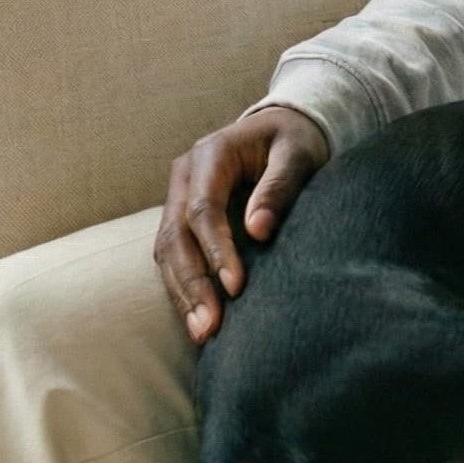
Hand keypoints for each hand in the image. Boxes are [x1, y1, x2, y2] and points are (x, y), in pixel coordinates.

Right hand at [154, 106, 330, 345]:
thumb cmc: (295, 140)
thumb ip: (279, 186)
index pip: (203, 208)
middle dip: (191, 284)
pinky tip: (198, 317)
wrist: (284, 129)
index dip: (216, 249)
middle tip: (209, 326)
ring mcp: (179, 197)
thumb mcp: (297, 153)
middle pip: (175, 235)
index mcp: (210, 154)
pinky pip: (173, 256)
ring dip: (182, 294)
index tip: (236, 286)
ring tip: (202, 333)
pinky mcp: (183, 218)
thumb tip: (258, 230)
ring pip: (166, 251)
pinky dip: (183, 287)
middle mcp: (186, 176)